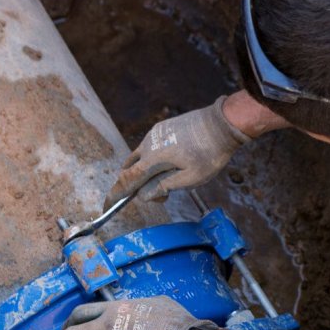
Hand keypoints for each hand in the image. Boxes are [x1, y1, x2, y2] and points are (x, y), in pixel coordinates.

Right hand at [104, 95, 250, 208]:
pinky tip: (175, 163)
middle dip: (137, 186)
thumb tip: (144, 195)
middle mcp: (148, 145)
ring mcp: (154, 134)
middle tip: (162, 195)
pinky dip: (153, 160)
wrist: (221, 124)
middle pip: (130, 170)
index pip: (127, 180)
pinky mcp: (161, 128)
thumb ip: (164, 187)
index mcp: (154, 159)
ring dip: (147, 172)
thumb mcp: (191, 179)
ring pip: (140, 158)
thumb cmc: (209, 154)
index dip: (116, 194)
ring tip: (173, 178)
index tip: (108, 206)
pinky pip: (149, 147)